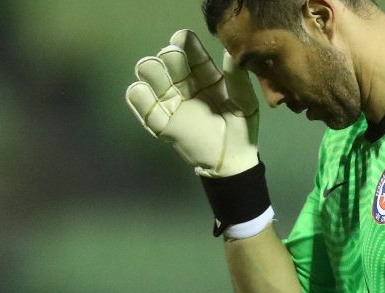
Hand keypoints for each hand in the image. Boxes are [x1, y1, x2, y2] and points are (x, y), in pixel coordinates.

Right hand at [125, 29, 259, 177]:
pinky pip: (145, 109)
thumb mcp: (245, 103)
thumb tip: (231, 51)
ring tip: (150, 69)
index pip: (192, 54)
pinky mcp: (162, 124)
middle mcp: (186, 85)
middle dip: (168, 57)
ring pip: (153, 80)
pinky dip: (139, 98)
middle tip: (171, 58)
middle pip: (169, 62)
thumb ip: (237, 79)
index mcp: (206, 76)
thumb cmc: (241, 129)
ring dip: (150, 71)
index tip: (181, 39)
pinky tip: (140, 90)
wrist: (231, 162)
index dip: (185, 44)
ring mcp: (172, 103)